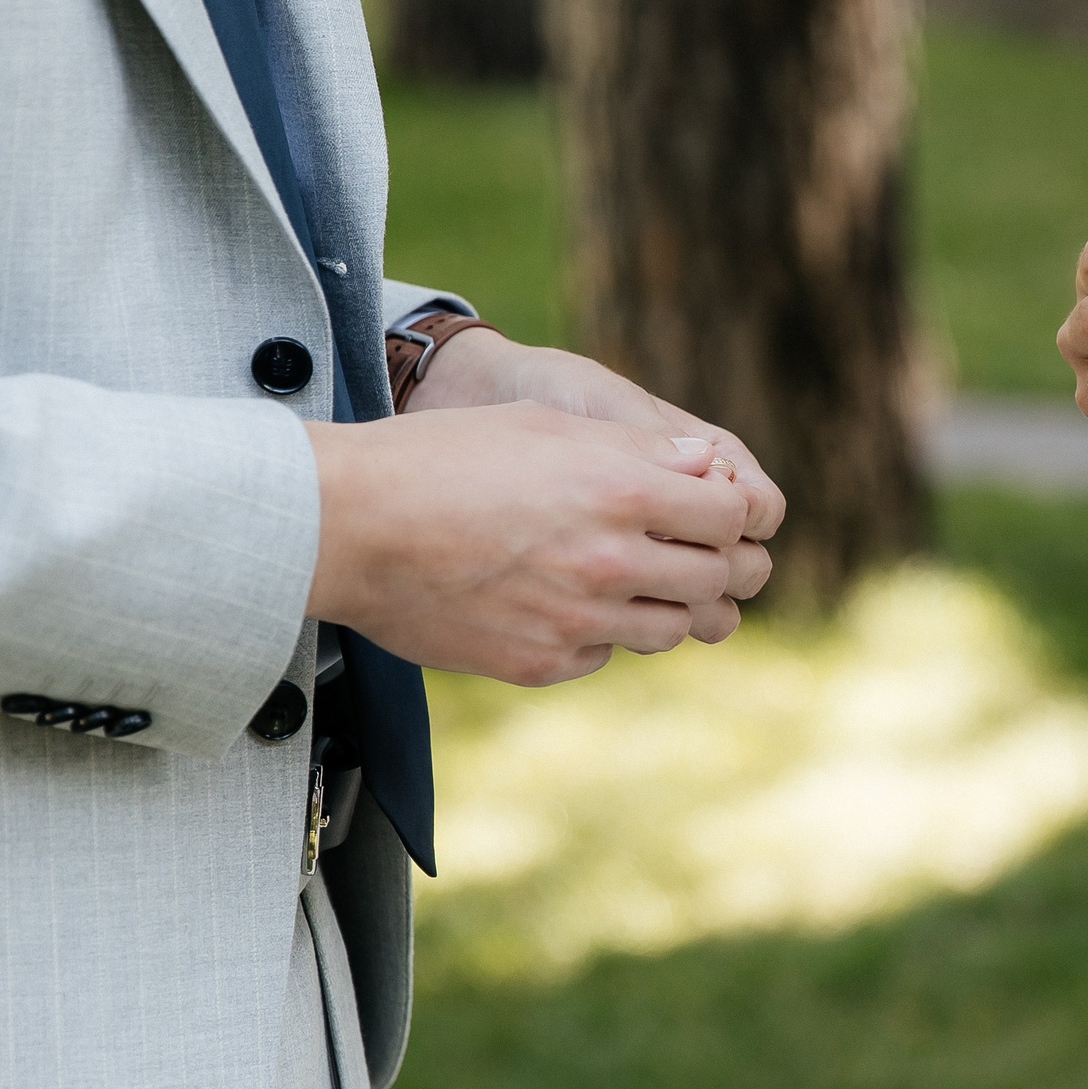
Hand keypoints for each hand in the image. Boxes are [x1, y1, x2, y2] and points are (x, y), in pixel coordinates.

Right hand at [305, 403, 754, 685]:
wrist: (350, 525)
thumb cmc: (440, 457)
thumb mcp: (545, 425)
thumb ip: (637, 449)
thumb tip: (708, 465)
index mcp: (622, 489)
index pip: (733, 514)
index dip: (738, 512)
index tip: (724, 510)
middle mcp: (612, 561)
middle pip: (717, 578)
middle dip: (723, 564)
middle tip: (709, 555)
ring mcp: (578, 620)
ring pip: (672, 629)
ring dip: (671, 605)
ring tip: (643, 581)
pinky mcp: (541, 663)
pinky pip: (605, 654)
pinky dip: (603, 632)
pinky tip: (572, 603)